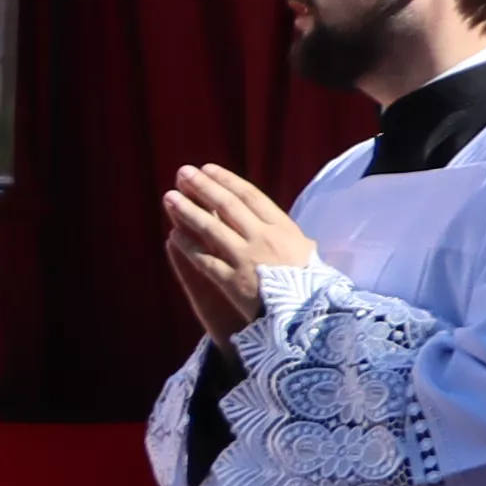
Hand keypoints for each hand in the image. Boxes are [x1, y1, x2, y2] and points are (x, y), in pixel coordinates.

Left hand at [162, 163, 310, 338]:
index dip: (227, 180)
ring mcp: (246, 258)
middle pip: (226, 206)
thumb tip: (277, 225)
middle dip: (202, 187)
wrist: (312, 316)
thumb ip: (289, 237)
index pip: (251, 196)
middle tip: (182, 173)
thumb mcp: (309, 254)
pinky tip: (174, 236)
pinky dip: (188, 246)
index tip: (208, 169)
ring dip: (187, 211)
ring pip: (210, 228)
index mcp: (284, 229)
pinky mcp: (231, 281)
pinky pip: (203, 260)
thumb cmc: (315, 286)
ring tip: (169, 198)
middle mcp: (263, 238)